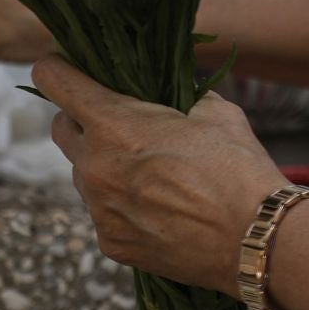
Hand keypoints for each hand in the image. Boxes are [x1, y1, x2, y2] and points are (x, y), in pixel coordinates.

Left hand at [31, 56, 283, 293]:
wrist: (255, 239)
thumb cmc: (237, 166)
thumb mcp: (212, 110)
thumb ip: (176, 95)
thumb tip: (168, 91)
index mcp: (112, 123)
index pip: (53, 80)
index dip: (57, 68)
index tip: (64, 67)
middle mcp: (94, 166)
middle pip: (60, 128)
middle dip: (80, 118)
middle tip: (116, 121)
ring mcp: (99, 209)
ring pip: (84, 174)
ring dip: (104, 165)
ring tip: (151, 172)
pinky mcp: (111, 243)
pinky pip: (103, 213)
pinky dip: (121, 206)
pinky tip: (159, 209)